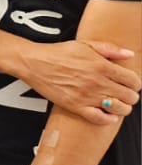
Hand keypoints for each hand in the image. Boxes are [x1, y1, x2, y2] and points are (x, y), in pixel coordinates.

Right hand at [18, 40, 139, 124]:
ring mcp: (87, 96)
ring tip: (117, 104)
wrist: (34, 63)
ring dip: (122, 108)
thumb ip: (110, 49)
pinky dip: (108, 119)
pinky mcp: (76, 106)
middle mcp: (97, 82)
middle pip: (130, 96)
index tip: (130, 83)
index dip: (135, 83)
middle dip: (130, 95)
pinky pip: (100, 119)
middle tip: (123, 93)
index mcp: (102, 66)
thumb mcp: (85, 45)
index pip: (133, 80)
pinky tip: (107, 114)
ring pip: (119, 109)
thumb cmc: (58, 53)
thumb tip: (129, 54)